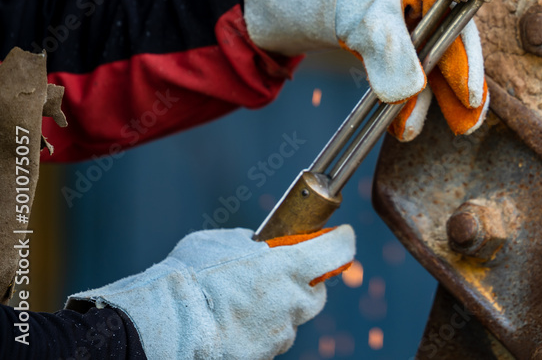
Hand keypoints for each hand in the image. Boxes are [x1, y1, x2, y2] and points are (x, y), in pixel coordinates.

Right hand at [66, 226, 354, 359]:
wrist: (161, 328)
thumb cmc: (189, 279)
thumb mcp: (221, 242)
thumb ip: (250, 244)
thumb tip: (258, 246)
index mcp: (291, 267)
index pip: (339, 249)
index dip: (339, 240)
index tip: (337, 235)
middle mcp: (293, 303)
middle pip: (316, 292)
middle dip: (303, 283)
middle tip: (279, 274)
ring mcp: (279, 335)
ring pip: (290, 319)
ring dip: (276, 309)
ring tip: (240, 302)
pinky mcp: (263, 358)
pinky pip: (268, 339)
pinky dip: (257, 331)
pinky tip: (230, 324)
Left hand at [243, 0, 487, 139]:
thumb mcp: (359, 19)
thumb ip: (391, 53)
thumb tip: (411, 93)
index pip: (458, 26)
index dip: (468, 65)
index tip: (472, 102)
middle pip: (445, 46)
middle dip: (451, 89)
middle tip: (463, 127)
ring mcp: (392, 14)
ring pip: (418, 61)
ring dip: (418, 98)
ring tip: (410, 130)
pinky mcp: (371, 33)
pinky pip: (395, 66)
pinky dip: (396, 92)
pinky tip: (396, 118)